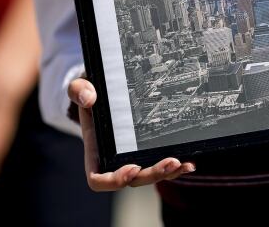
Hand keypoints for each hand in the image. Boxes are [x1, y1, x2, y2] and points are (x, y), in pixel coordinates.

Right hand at [68, 77, 195, 190]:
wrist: (104, 91)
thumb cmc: (90, 93)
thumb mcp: (80, 87)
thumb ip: (78, 91)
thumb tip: (89, 99)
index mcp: (95, 152)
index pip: (98, 179)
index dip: (114, 180)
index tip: (132, 168)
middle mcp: (113, 160)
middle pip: (132, 180)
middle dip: (152, 174)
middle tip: (171, 162)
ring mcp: (131, 158)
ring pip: (149, 175)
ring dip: (167, 172)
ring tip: (184, 163)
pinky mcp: (146, 152)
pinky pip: (160, 165)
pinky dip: (175, 166)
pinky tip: (189, 161)